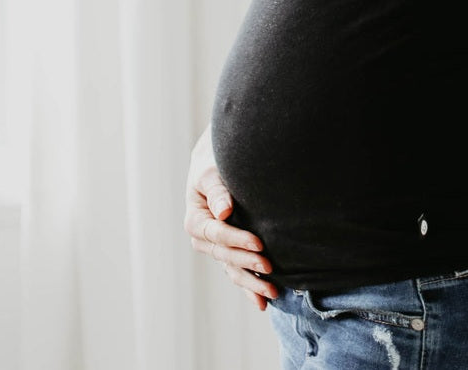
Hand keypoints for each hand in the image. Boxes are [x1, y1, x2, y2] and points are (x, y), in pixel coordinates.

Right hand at [183, 126, 276, 310]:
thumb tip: (223, 211)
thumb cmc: (212, 166)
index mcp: (195, 220)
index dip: (237, 240)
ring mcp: (216, 248)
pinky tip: (263, 302)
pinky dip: (248, 286)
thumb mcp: (210, 173)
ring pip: (232, 269)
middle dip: (247, 264)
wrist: (215, 166)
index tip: (258, 243)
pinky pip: (236, 272)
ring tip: (272, 292)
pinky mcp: (228, 251)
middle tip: (269, 268)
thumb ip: (217, 191)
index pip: (218, 234)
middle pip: (226, 256)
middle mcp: (203, 239)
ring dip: (251, 282)